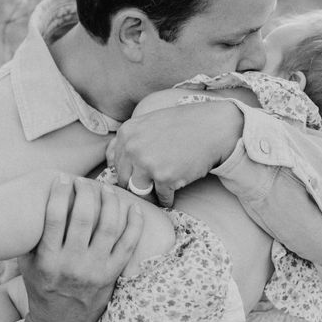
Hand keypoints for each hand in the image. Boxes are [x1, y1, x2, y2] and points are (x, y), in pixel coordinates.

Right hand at [20, 175, 143, 321]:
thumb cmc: (42, 287)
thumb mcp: (28, 264)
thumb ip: (31, 236)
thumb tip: (34, 200)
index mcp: (48, 259)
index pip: (55, 217)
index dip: (60, 193)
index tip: (62, 179)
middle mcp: (73, 264)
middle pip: (85, 217)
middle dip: (86, 192)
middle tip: (84, 182)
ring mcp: (96, 270)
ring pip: (110, 226)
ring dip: (111, 202)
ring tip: (107, 189)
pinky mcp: (113, 275)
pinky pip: (128, 244)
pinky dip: (134, 224)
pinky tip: (132, 209)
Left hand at [108, 101, 243, 206]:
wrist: (213, 127)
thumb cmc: (183, 125)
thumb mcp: (148, 123)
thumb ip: (129, 140)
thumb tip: (108, 162)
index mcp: (126, 133)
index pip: (114, 163)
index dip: (129, 171)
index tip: (141, 172)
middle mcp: (132, 148)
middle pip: (124, 180)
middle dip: (138, 185)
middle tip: (153, 183)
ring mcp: (147, 163)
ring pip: (140, 191)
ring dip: (152, 193)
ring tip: (163, 187)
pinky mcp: (164, 177)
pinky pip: (162, 197)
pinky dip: (170, 196)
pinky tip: (178, 185)